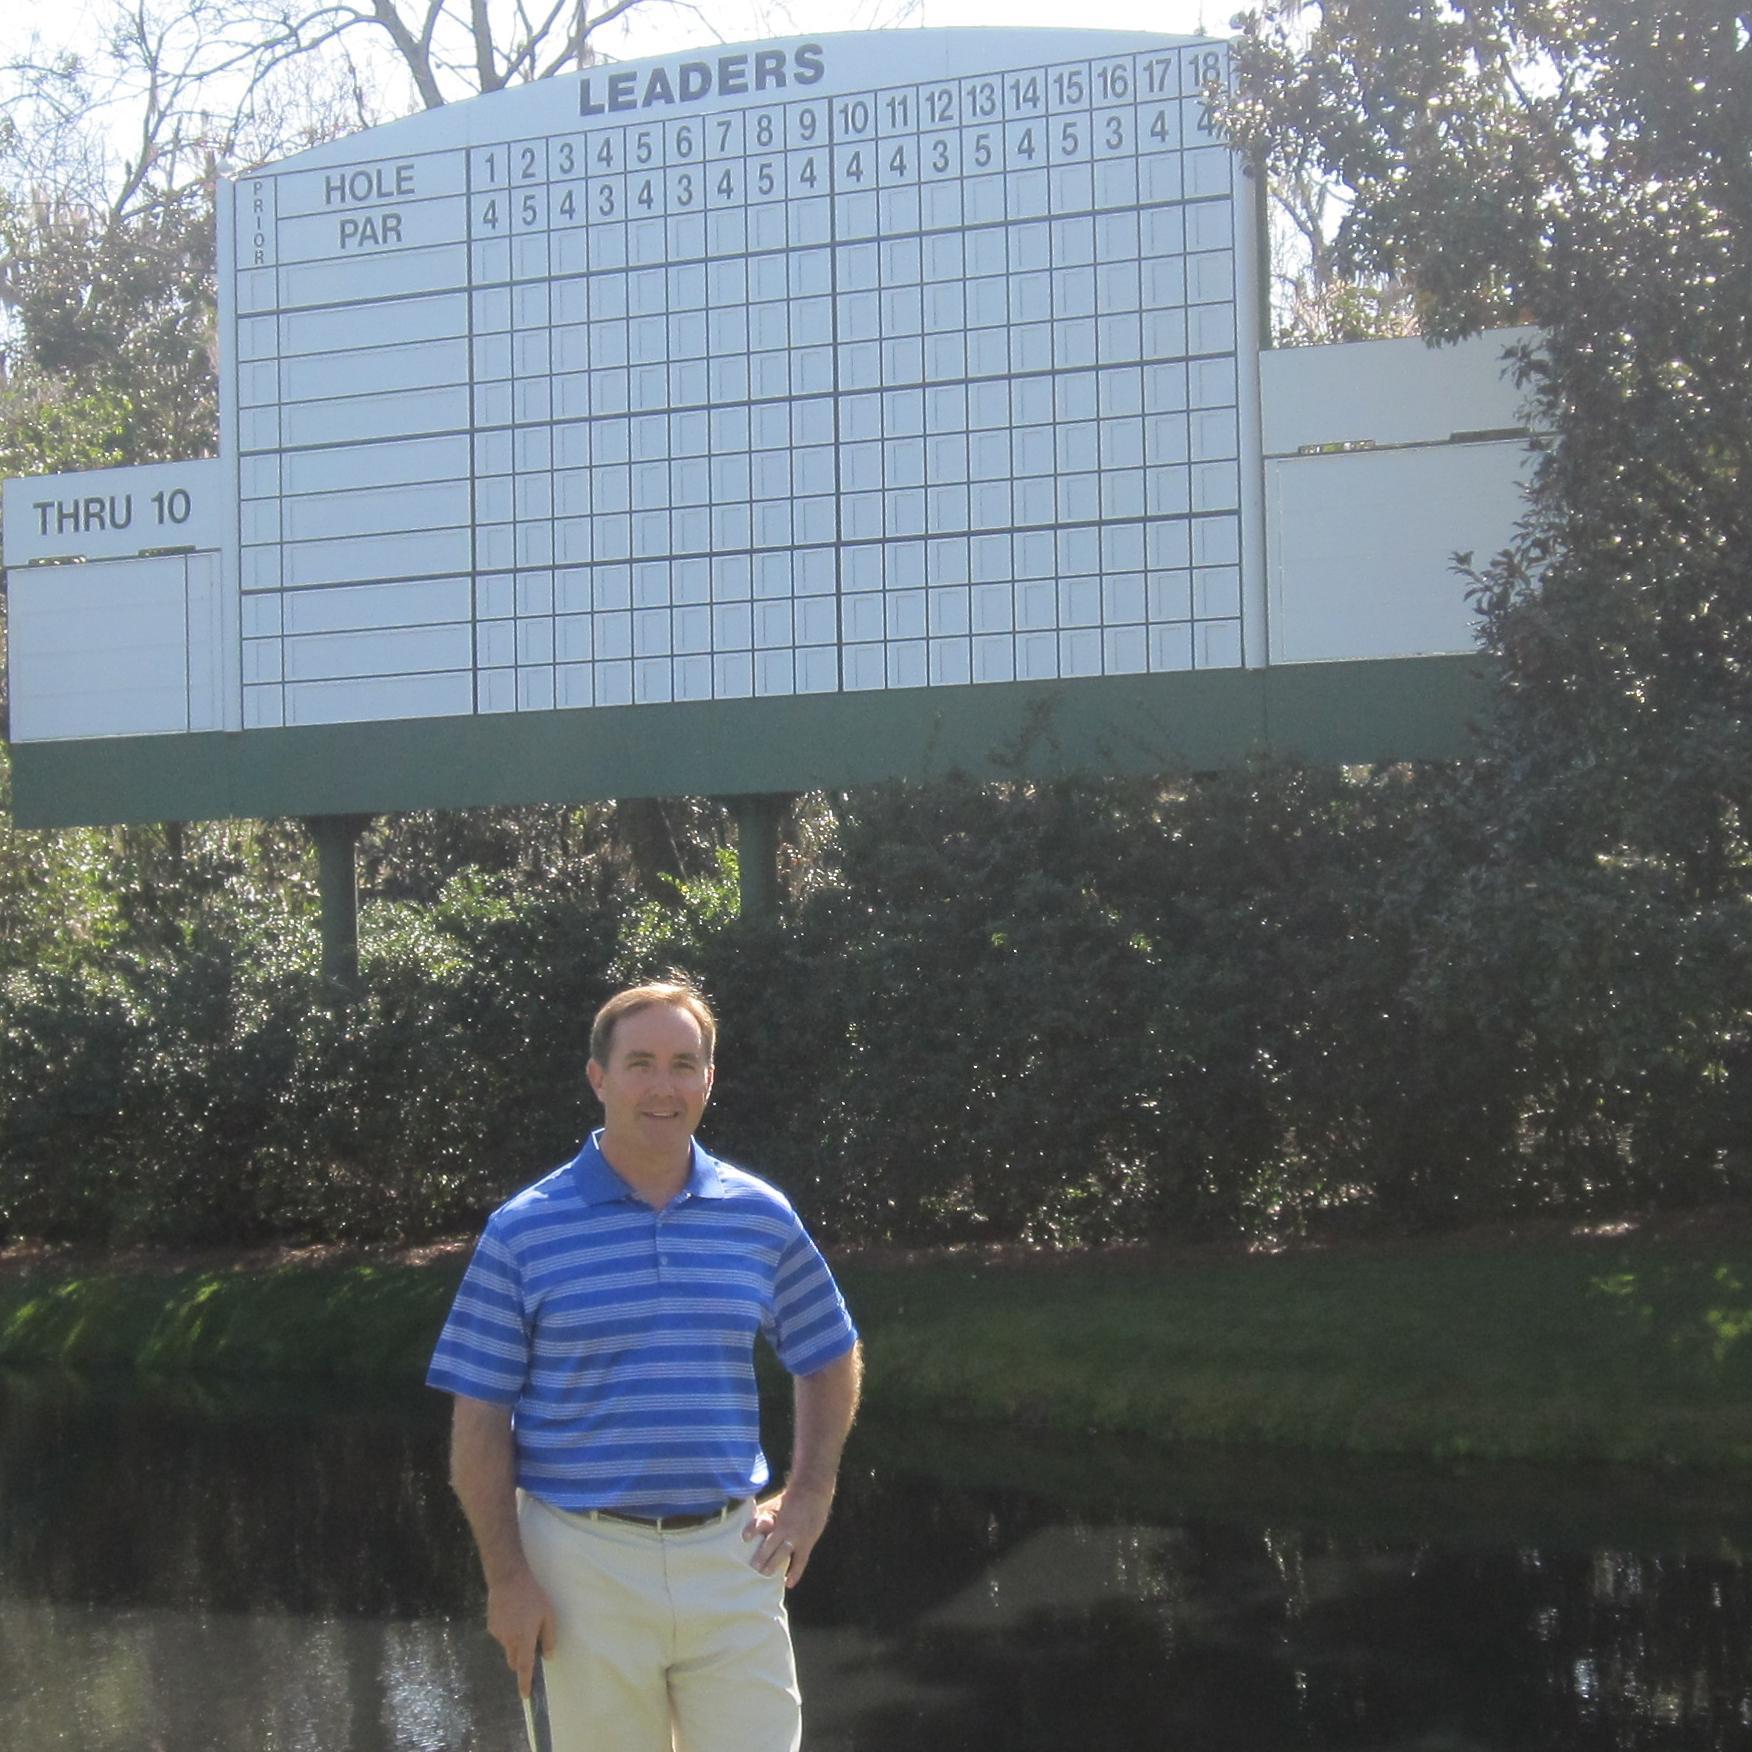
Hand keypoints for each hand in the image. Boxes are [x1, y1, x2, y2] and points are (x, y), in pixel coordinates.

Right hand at [486, 1567, 555, 1698]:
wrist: (508, 1579)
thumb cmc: (532, 1596)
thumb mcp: (548, 1614)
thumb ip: (548, 1638)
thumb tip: (547, 1656)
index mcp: (524, 1640)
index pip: (524, 1668)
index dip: (525, 1683)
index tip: (525, 1696)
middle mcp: (509, 1641)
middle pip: (515, 1661)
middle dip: (522, 1660)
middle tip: (531, 1644)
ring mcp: (498, 1634)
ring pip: (508, 1648)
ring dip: (515, 1643)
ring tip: (522, 1620)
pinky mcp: (491, 1627)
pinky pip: (502, 1636)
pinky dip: (508, 1632)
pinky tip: (512, 1614)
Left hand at [743, 1483, 832, 1588]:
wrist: (812, 1490)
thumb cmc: (789, 1499)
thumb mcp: (773, 1504)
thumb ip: (761, 1517)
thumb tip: (746, 1529)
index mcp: (774, 1515)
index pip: (761, 1523)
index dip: (752, 1530)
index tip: (744, 1537)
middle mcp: (784, 1527)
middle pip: (770, 1544)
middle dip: (760, 1557)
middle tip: (752, 1568)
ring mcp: (796, 1536)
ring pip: (783, 1553)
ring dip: (773, 1564)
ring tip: (764, 1574)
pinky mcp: (806, 1543)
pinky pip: (800, 1561)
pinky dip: (794, 1573)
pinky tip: (788, 1583)